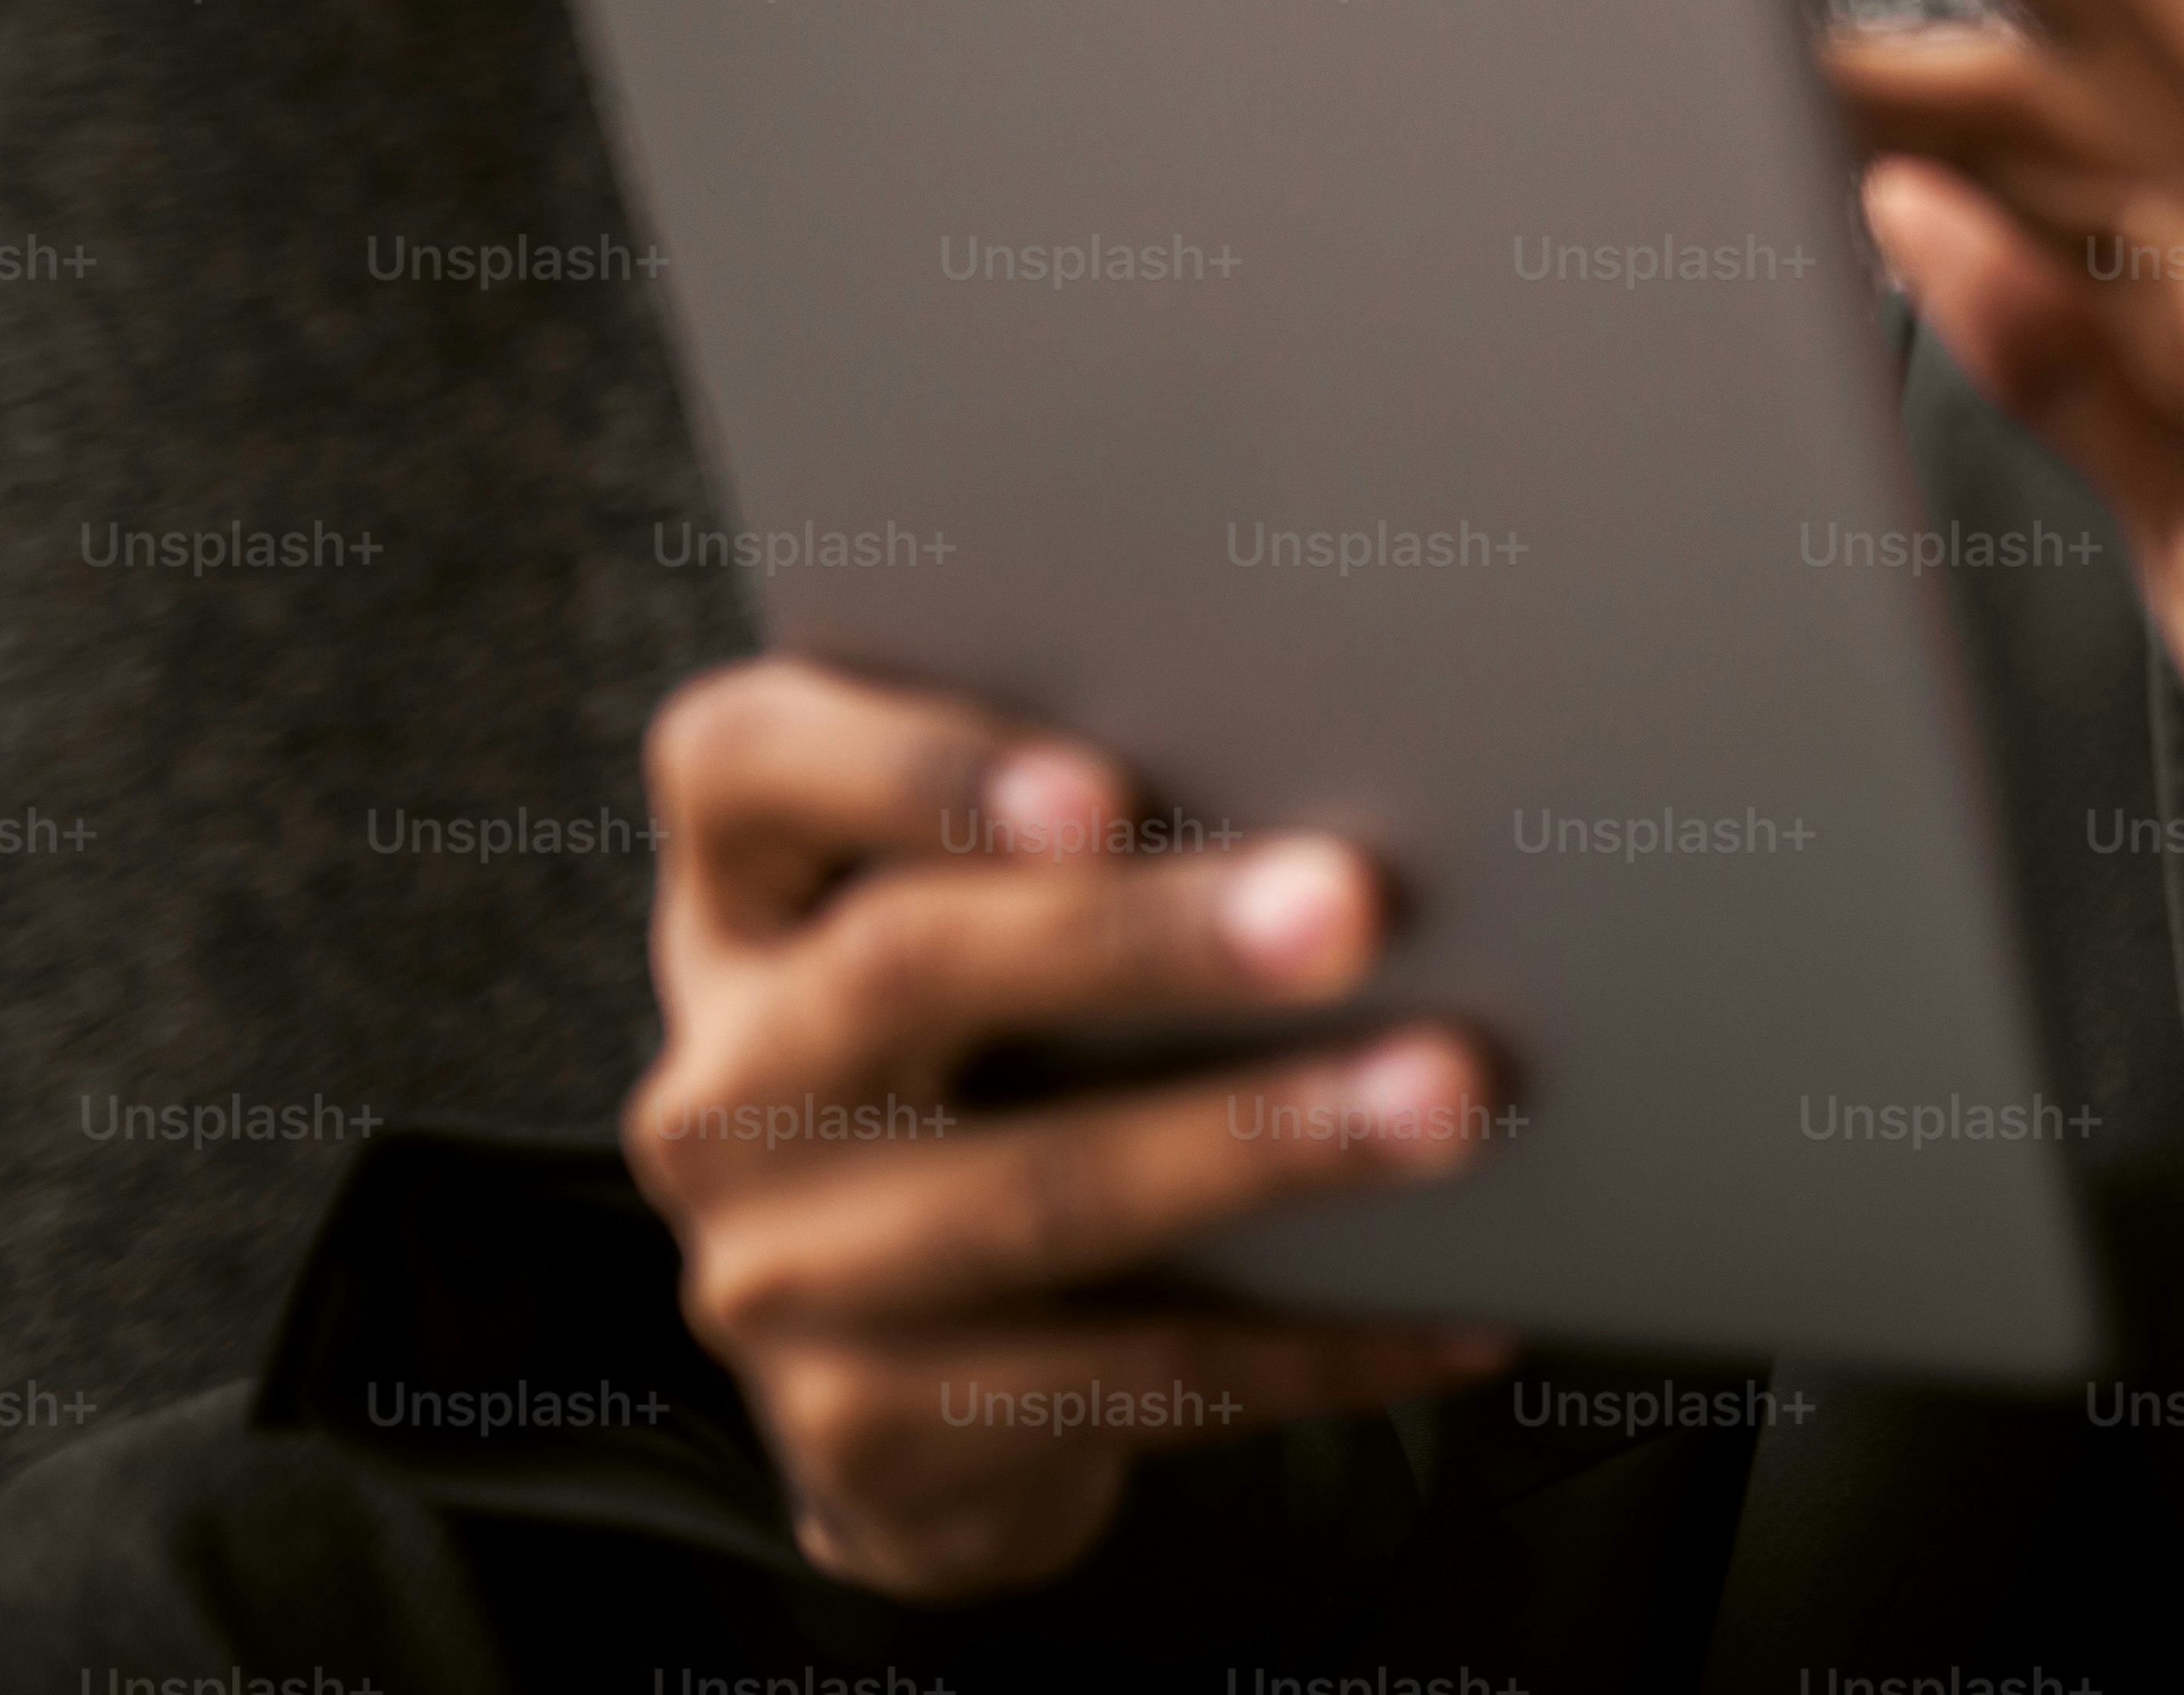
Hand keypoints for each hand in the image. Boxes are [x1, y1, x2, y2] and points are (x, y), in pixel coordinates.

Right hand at [627, 659, 1513, 1598]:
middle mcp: (727, 1078)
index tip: (1106, 788)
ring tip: (1450, 1098)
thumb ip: (1094, 837)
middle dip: (1147, 936)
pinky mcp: (864, 1427)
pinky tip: (1457, 1309)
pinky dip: (1313, 1340)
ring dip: (1262, 1138)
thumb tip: (1364, 756)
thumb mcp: (980, 930)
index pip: (742, 763)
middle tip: (1352, 907)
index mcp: (743, 895)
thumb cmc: (1000, 1065)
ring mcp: (776, 1266)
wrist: (903, 1388)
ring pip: (1033, 1191)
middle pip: (910, 968)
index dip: (912, 765)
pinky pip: (1125, 1376)